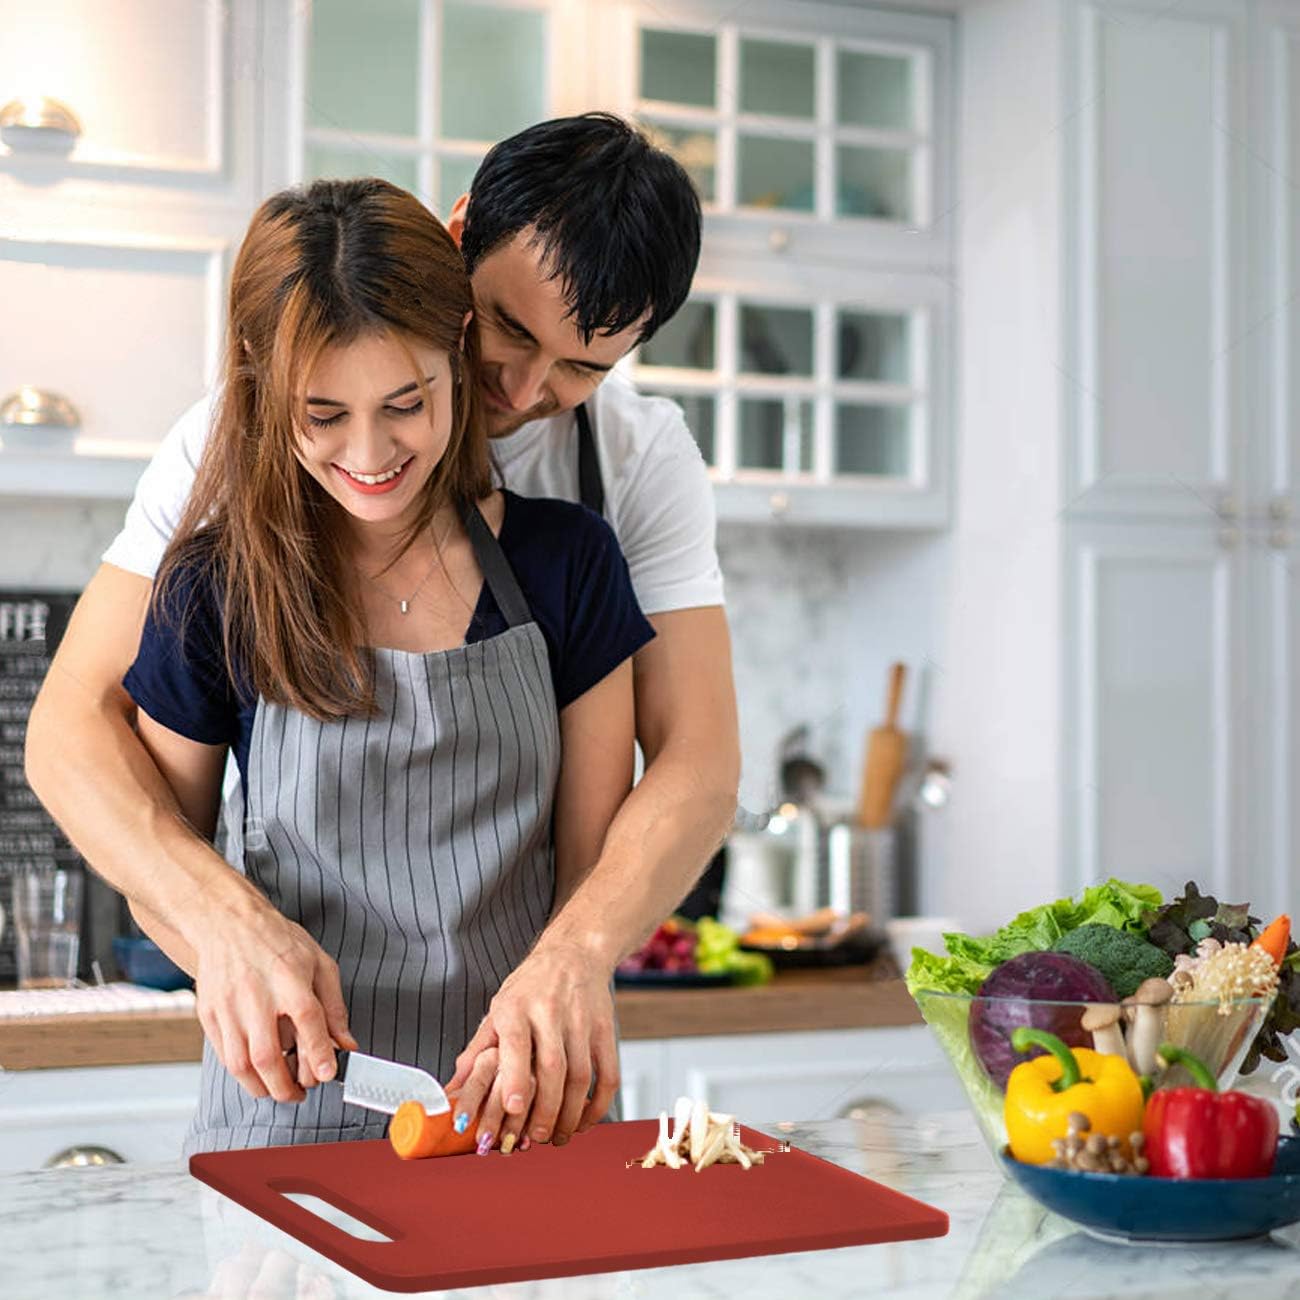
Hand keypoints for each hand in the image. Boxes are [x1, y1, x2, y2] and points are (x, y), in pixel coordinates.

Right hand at [189, 895, 357, 1102]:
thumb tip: (346, 1044)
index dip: (319, 1051)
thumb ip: (334, 1007)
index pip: (306, 1020)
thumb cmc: (276, 941)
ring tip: (280, 1089)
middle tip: (301, 1092)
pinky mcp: (208, 1015)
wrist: (228, 923)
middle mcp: (255, 994)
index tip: (327, 1074)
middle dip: (286, 1086)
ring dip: (263, 1087)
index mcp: (288, 977)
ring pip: (241, 1064)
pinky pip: (223, 1057)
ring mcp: (227, 1007)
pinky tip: (258, 1073)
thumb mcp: (319, 963)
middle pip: (267, 1054)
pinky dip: (242, 1074)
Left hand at [446, 939, 618, 1146]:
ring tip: (557, 1136)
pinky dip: (599, 1104)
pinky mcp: (605, 1029)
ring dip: (570, 1113)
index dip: (517, 1078)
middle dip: (545, 1109)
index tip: (514, 1108)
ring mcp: (581, 1020)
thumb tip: (450, 1091)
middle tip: (535, 1137)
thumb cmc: (530, 986)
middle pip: (553, 1067)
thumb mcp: (498, 1009)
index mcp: (517, 1007)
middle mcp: (550, 1012)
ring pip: (581, 1075)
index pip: (517, 1044)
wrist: (574, 952)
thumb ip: (476, 1052)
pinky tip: (585, 1119)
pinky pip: (608, 1073)